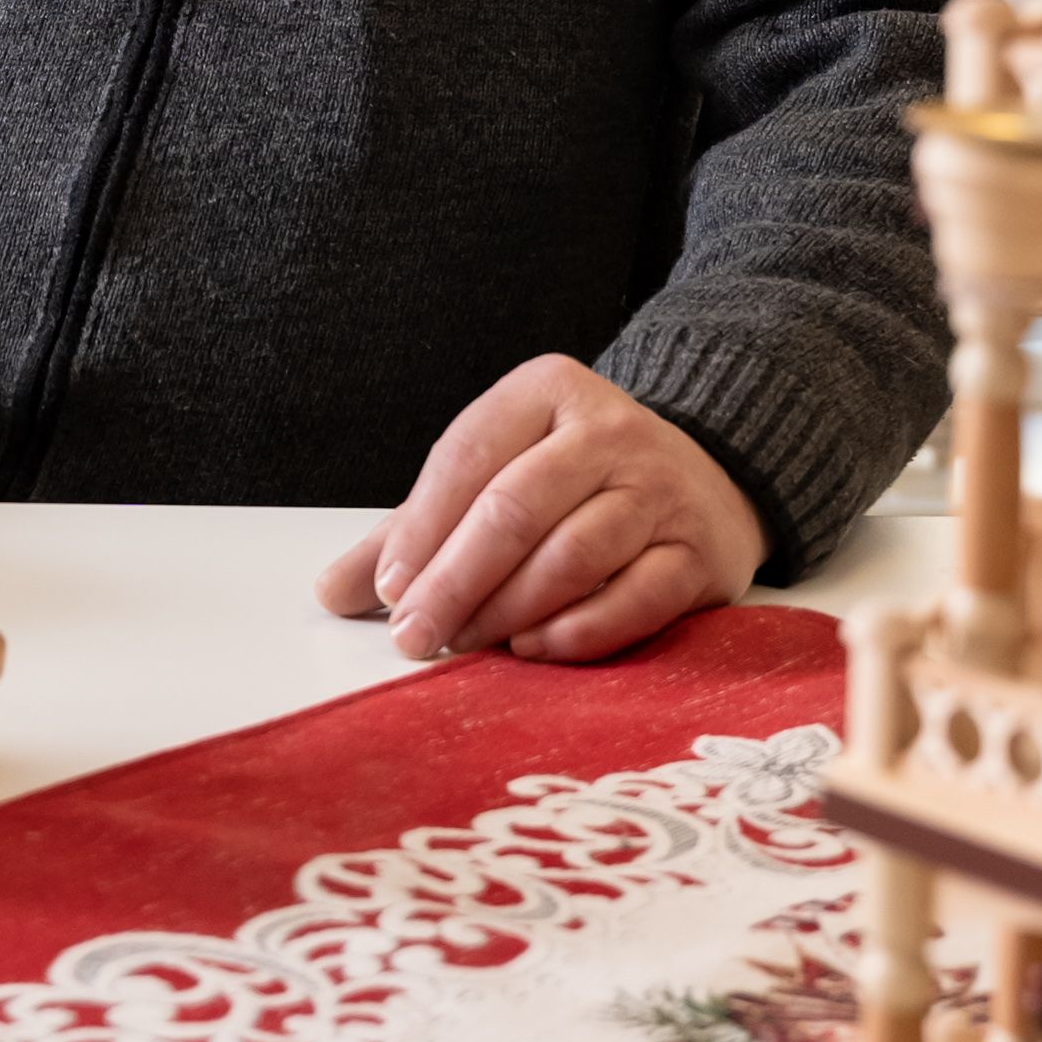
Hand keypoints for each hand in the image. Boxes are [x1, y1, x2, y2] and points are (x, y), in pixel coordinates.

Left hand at [316, 356, 762, 665]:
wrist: (709, 480)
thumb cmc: (575, 483)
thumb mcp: (496, 476)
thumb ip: (415, 530)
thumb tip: (332, 592)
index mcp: (547, 391)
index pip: (468, 456)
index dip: (421, 528)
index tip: (388, 589)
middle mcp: (609, 431)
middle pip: (516, 508)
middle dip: (454, 580)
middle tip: (413, 637)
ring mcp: (661, 490)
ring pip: (573, 554)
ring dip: (508, 610)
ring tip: (466, 644)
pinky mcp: (698, 552)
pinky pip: (634, 598)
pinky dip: (577, 631)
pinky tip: (533, 650)